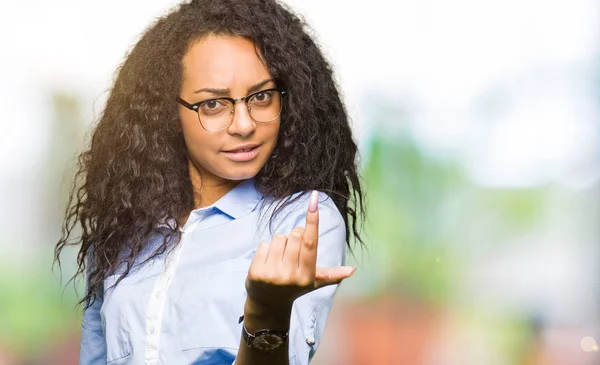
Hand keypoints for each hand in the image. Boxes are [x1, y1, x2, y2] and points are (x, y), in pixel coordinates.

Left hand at [245, 190, 356, 309]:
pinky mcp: (256, 273)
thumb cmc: (294, 287)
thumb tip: (353, 269)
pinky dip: (266, 249)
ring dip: (280, 243)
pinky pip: (264, 244)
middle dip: (295, 236)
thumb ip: (333, 274)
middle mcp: (291, 276)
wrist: (268, 305)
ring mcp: (273, 275)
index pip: (311, 242)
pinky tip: (267, 262)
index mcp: (307, 275)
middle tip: (292, 251)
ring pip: (279, 238)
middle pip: (295, 235)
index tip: (314, 199)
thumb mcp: (314, 282)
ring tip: (279, 258)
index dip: (313, 220)